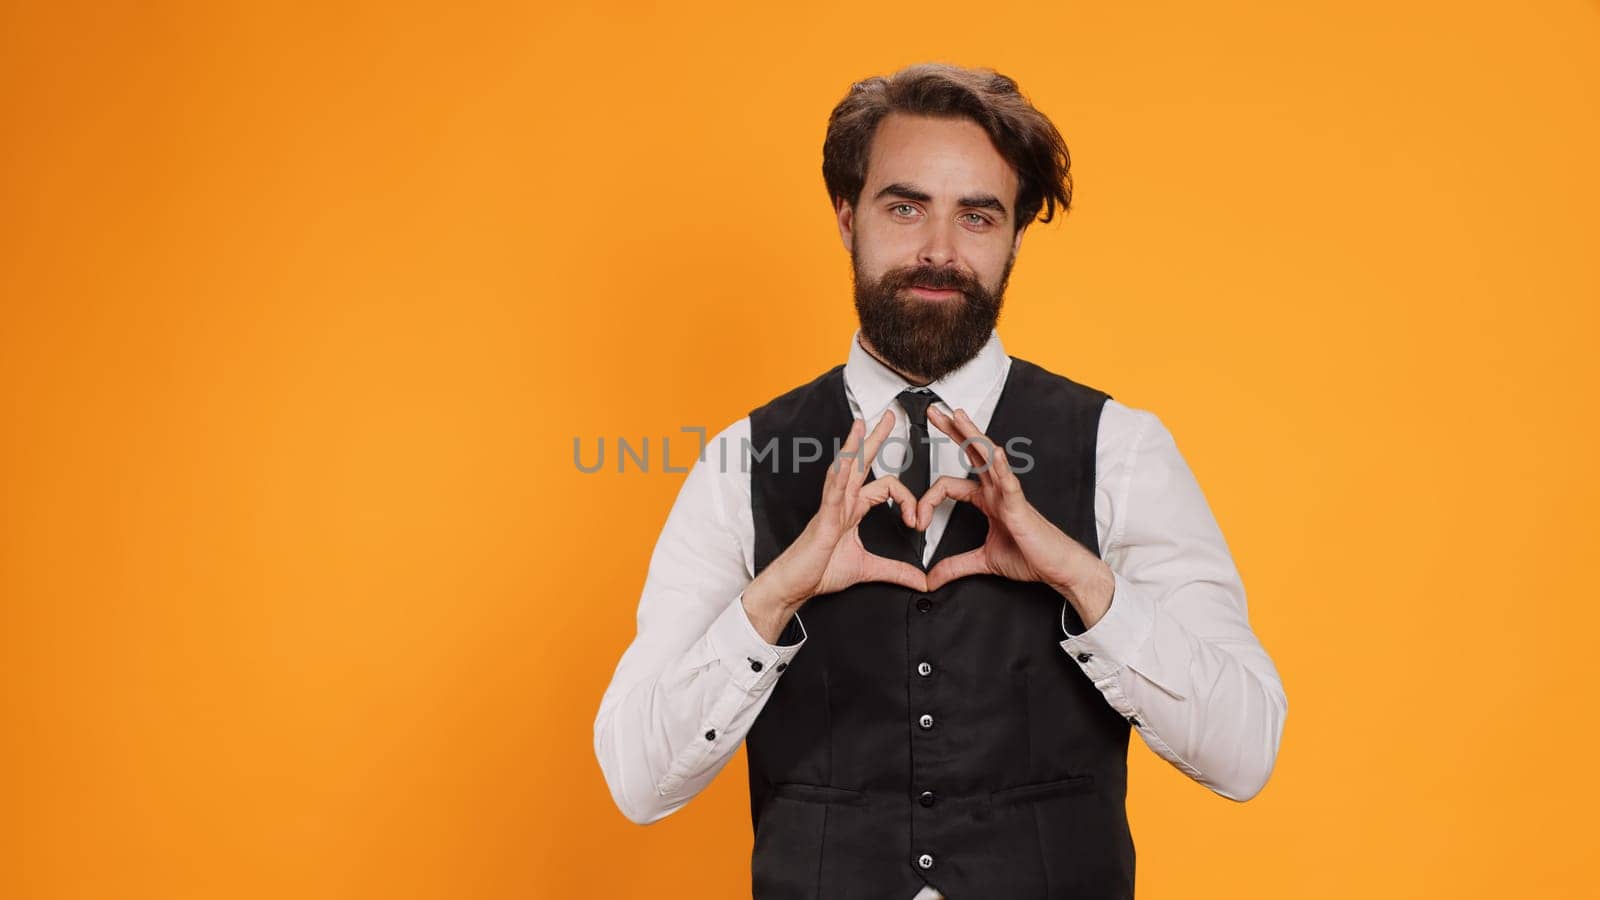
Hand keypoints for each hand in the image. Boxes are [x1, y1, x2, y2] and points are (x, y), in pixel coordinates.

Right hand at [742, 411, 926, 639]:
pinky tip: (846, 460)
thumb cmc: (820, 572)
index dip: (907, 500)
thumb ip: (896, 571)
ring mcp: (832, 508)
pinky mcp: (824, 519)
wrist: (793, 586)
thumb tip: (921, 580)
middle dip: (876, 438)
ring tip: (861, 424)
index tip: (915, 523)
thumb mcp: (868, 569)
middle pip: (862, 462)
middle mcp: (843, 502)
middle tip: (891, 415)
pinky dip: (840, 475)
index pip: (886, 487)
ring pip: (844, 470)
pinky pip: (832, 492)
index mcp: (852, 509)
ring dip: (853, 446)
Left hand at [916, 406, 1113, 625]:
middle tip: (934, 411)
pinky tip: (993, 452)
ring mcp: (1009, 495)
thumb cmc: (1030, 557)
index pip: (950, 484)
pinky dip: (1001, 466)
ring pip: (988, 459)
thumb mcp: (983, 562)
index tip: (916, 521)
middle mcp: (997, 491)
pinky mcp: (1020, 507)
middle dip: (952, 431)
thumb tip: (930, 579)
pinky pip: (1009, 483)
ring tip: (958, 416)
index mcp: (987, 500)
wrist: (1058, 569)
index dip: (927, 500)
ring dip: (972, 435)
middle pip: (971, 453)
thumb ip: (955, 566)